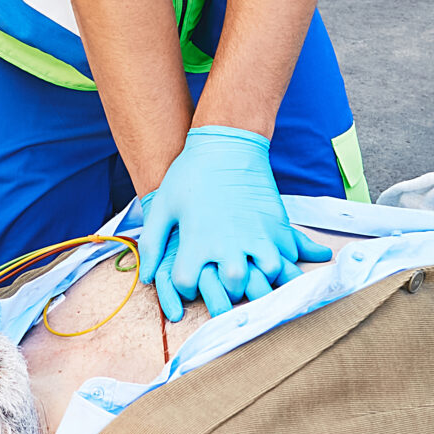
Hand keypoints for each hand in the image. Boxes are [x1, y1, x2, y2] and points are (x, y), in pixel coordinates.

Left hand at [136, 127, 331, 320]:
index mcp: (197, 243)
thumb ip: (152, 243)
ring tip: (252, 270)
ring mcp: (256, 235)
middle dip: (228, 290)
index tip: (190, 278)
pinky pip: (286, 254)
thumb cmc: (190, 174)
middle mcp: (228, 244)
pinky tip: (271, 256)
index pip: (188, 285)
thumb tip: (147, 276)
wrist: (227, 143)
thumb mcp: (163, 206)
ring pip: (266, 275)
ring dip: (260, 278)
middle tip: (225, 280)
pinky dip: (282, 260)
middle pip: (234, 289)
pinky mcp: (277, 224)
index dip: (185, 286)